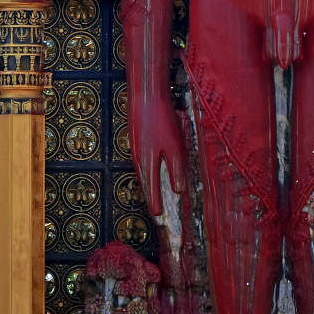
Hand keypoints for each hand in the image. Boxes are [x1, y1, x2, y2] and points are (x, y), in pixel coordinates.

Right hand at [130, 94, 185, 214]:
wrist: (145, 97)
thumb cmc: (161, 120)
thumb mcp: (175, 146)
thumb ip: (176, 169)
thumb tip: (178, 191)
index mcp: (147, 163)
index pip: (152, 189)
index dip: (156, 203)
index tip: (159, 216)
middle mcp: (138, 159)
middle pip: (145, 184)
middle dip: (150, 198)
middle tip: (156, 212)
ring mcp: (135, 150)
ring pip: (142, 174)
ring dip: (148, 186)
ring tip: (154, 197)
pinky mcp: (136, 141)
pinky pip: (142, 164)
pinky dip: (147, 173)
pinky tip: (151, 173)